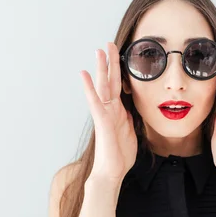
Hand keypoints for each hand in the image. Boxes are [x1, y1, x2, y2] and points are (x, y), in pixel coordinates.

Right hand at [79, 42, 137, 186]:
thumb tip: (130, 107)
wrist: (111, 173)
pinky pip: (95, 102)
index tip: (120, 54)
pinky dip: (90, 88)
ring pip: (102, 86)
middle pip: (110, 80)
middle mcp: (110, 109)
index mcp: (118, 111)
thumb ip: (128, 117)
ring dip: (101, 68)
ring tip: (98, 51)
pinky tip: (85, 75)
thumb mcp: (130, 130)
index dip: (119, 70)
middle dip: (110, 62)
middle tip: (109, 43)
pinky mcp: (102, 121)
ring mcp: (105, 114)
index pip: (119, 85)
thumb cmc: (119, 154)